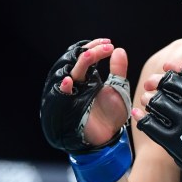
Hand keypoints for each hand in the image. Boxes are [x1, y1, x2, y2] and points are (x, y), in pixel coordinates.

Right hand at [40, 39, 130, 153]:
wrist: (107, 137)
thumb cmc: (111, 115)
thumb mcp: (119, 90)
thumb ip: (119, 71)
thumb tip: (120, 50)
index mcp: (88, 78)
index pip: (86, 56)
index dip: (95, 47)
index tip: (109, 44)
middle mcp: (78, 83)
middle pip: (78, 61)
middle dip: (90, 51)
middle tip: (105, 47)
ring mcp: (72, 94)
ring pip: (69, 73)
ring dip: (79, 63)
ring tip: (90, 54)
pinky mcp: (68, 107)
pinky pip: (61, 96)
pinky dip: (64, 88)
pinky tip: (69, 81)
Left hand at [136, 59, 181, 181]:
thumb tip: (172, 66)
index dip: (174, 67)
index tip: (167, 69)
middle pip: (168, 83)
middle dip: (157, 81)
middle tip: (151, 83)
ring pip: (157, 101)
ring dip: (149, 99)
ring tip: (148, 100)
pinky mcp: (173, 139)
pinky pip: (150, 124)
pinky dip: (141, 118)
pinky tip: (139, 115)